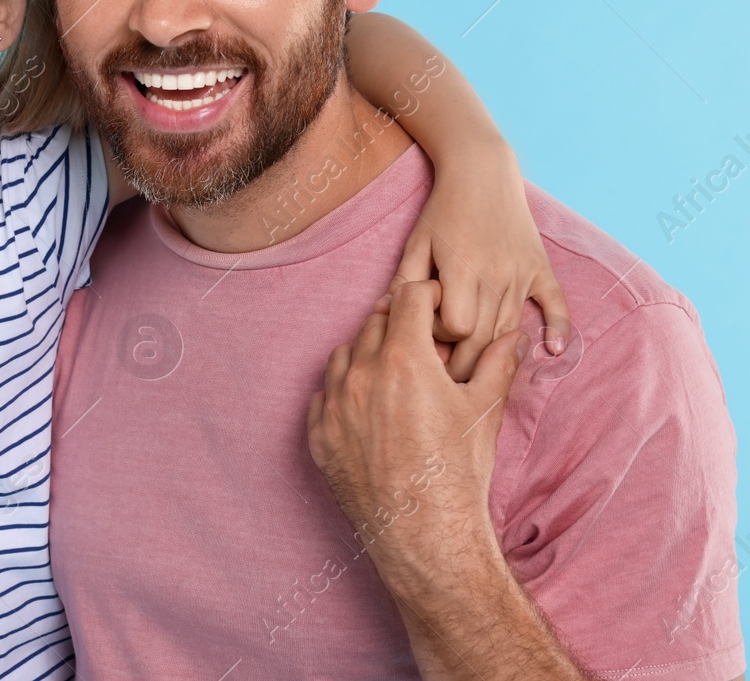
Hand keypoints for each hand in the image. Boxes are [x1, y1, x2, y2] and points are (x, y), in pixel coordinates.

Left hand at [307, 281, 524, 602]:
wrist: (425, 533)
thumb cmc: (458, 473)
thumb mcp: (483, 411)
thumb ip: (497, 364)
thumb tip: (512, 335)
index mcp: (404, 359)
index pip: (409, 297)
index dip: (428, 298)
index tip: (438, 310)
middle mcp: (361, 374)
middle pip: (375, 322)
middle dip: (399, 324)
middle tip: (421, 342)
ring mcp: (333, 405)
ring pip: (345, 355)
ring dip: (368, 355)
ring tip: (395, 377)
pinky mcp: (318, 434)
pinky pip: (324, 395)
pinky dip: (344, 392)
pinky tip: (368, 409)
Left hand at [395, 146, 570, 380]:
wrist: (482, 172)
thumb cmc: (442, 210)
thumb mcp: (416, 244)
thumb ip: (405, 282)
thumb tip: (386, 317)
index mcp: (462, 269)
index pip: (457, 327)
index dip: (440, 336)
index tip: (428, 330)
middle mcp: (496, 274)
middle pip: (486, 337)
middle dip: (463, 361)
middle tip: (446, 376)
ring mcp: (522, 273)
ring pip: (512, 328)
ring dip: (495, 353)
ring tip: (475, 371)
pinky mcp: (540, 268)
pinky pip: (556, 304)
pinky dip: (558, 328)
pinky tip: (553, 349)